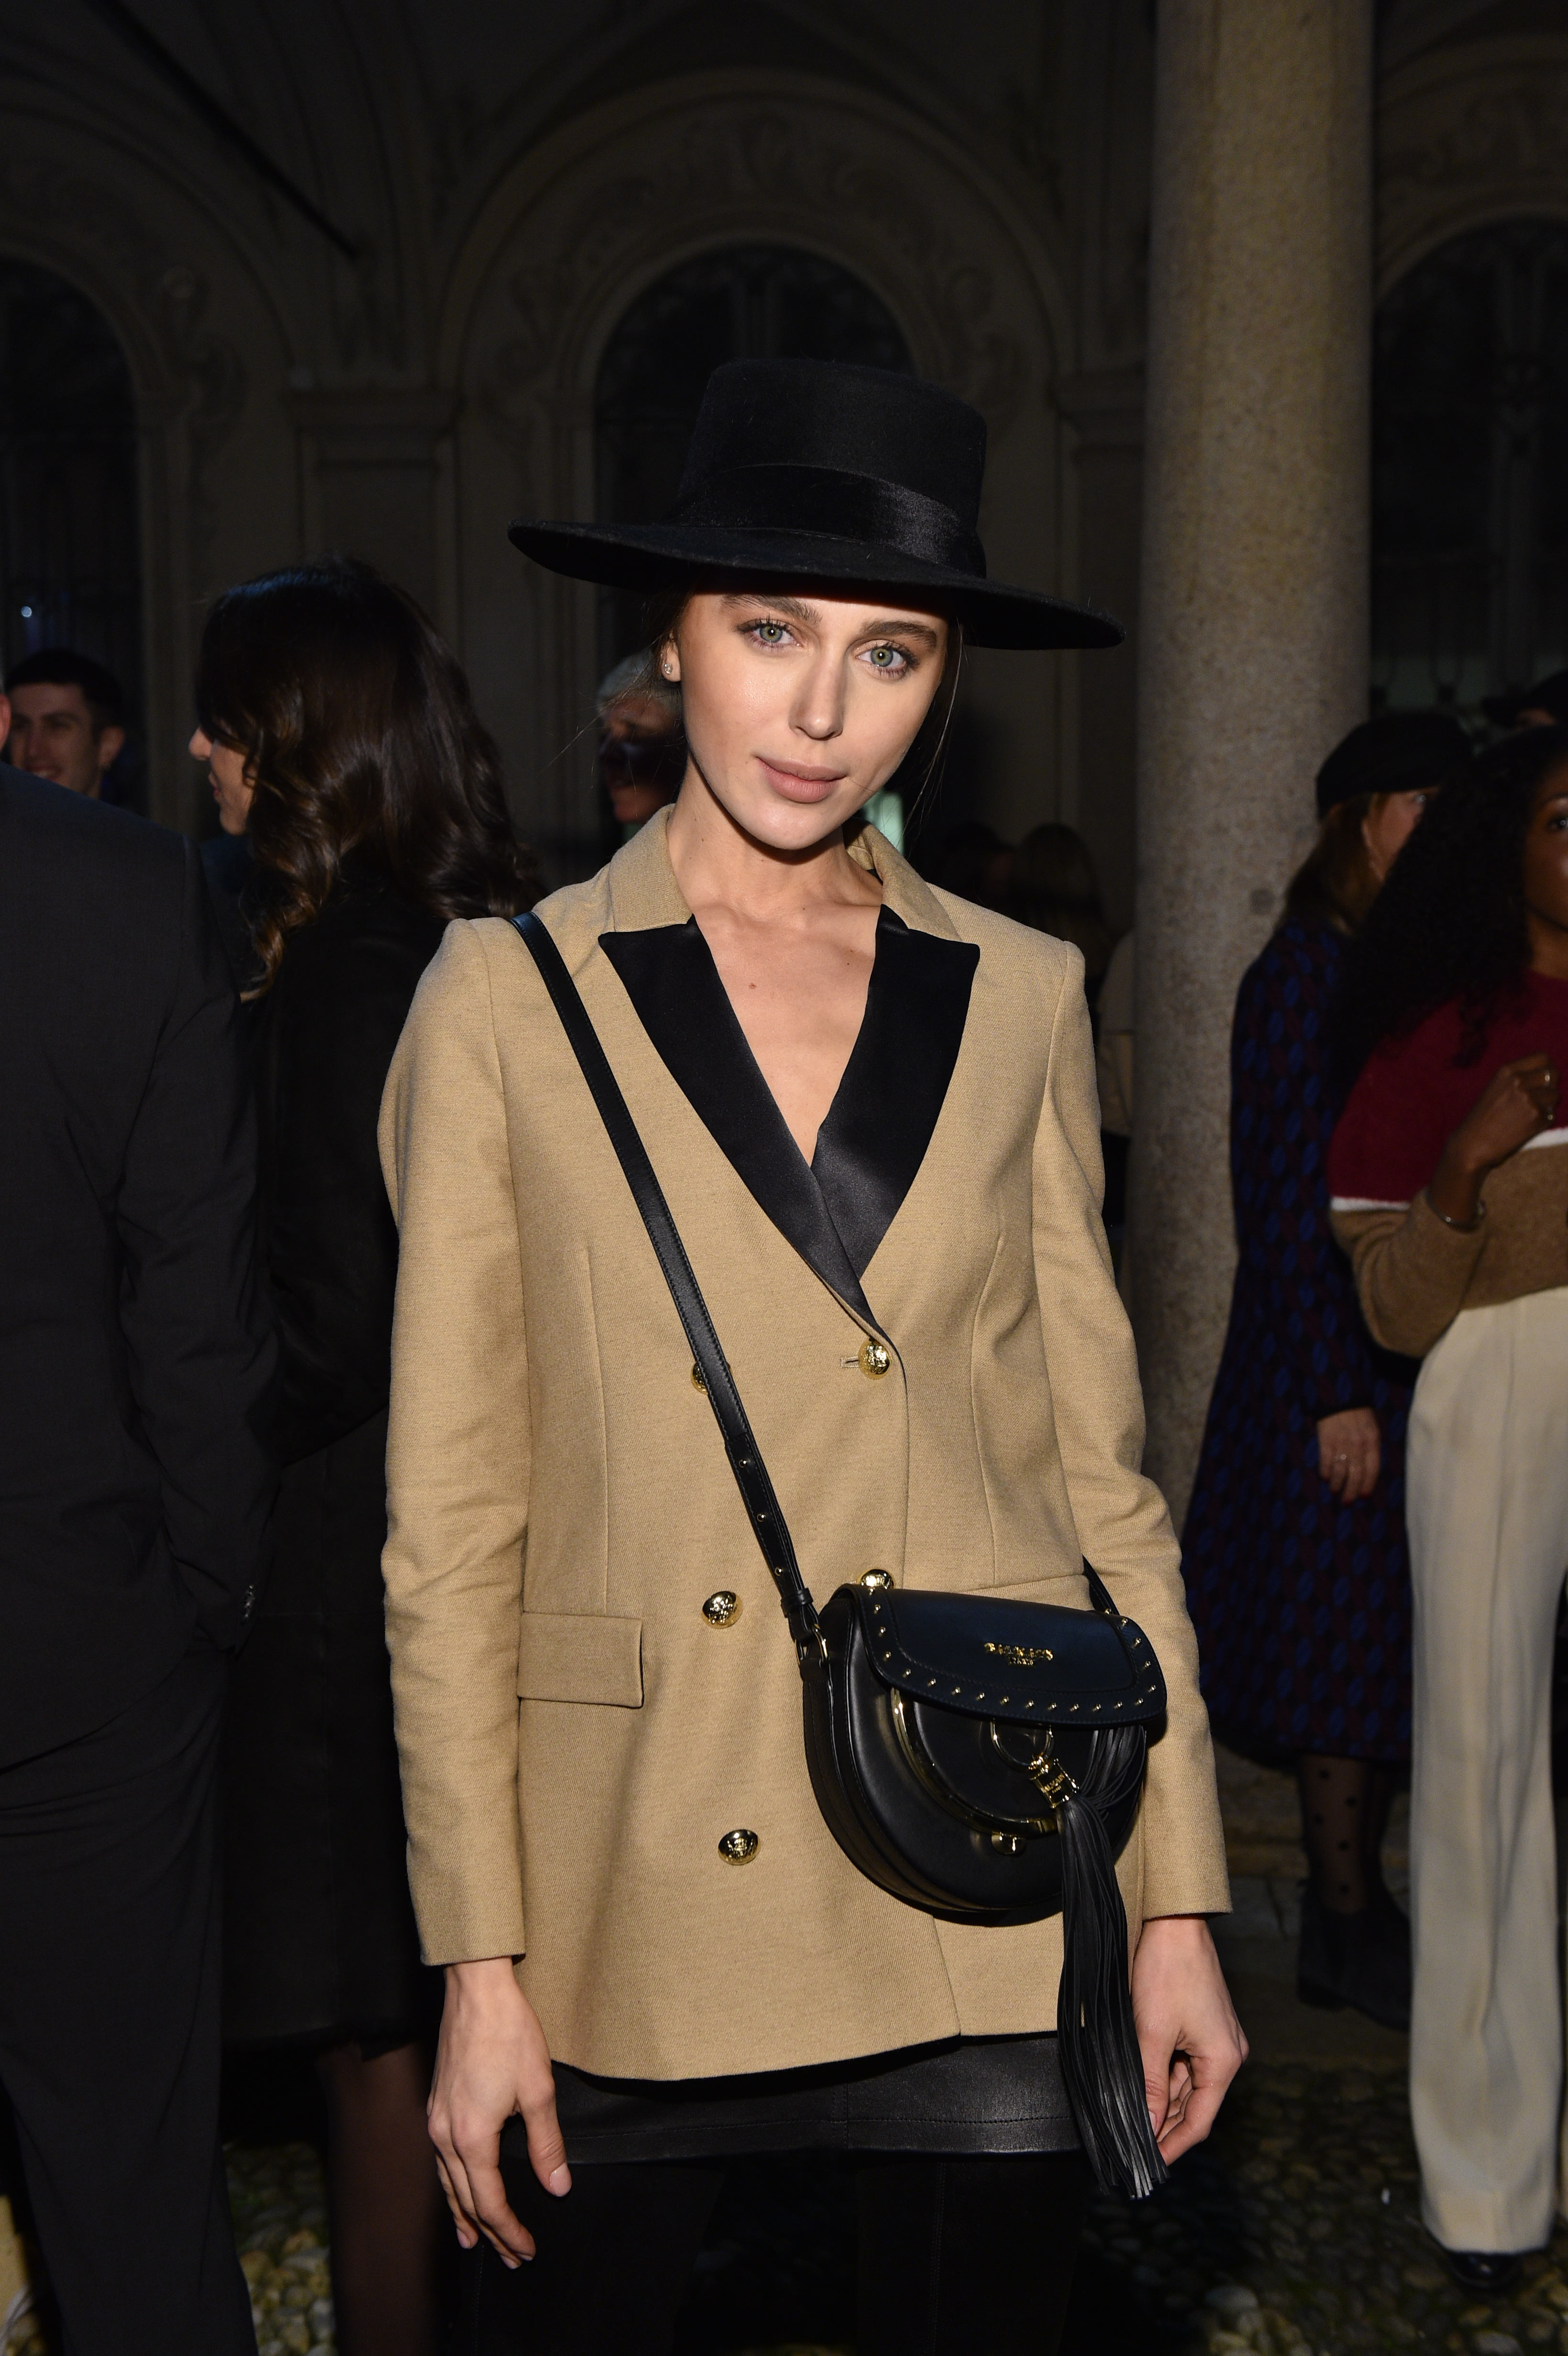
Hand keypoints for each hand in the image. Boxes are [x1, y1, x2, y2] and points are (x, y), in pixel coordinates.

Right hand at [428, 1958, 568, 2266]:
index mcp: (471, 2137)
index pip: (489, 2203)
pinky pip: (441, 2161)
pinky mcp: (435, 2105)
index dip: (509, 2231)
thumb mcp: (538, 2090)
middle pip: (465, 2200)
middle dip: (488, 2233)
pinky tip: (459, 2188)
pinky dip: (453, 2185)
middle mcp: (445, 2135)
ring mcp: (435, 2120)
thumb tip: (557, 2187)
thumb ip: (547, 2145)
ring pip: (447, 2183)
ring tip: (474, 2239)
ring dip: (464, 2214)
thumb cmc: (508, 2033)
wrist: (476, 1991)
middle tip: (509, 2257)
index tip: (526, 2250)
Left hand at [1130, 1914, 1246, 2162]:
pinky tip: (1138, 2084)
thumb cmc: (1167, 1971)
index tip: (1149, 2165)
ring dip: (1159, 2100)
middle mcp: (1226, 2053)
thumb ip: (1149, 2084)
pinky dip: (1161, 2075)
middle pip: (1192, 2104)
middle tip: (1131, 2147)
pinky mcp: (1202, 2025)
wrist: (1174, 1921)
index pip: (1200, 2121)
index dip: (1173, 2145)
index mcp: (1224, 2060)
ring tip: (1129, 2119)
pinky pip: (1182, 2062)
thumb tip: (1145, 2127)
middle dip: (1162, 2125)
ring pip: (1184, 2083)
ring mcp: (1215, 2038)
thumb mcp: (1152, 2033)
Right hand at [1316, 1407, 1379, 1502]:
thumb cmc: (1358, 1413)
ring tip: (1334, 1491)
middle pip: (1356, 1475)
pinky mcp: (1326, 1440)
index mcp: (1372, 1441)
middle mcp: (1358, 1444)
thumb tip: (1366, 1471)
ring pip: (1340, 1471)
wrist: (1340, 1395)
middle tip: (1347, 1502)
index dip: (1368, 1485)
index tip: (1363, 1496)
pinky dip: (1325, 1472)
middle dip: (1351, 1491)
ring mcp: (1341, 1443)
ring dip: (1336, 1484)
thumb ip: (1370, 1447)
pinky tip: (1324, 1477)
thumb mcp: (1372, 1428)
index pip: (1372, 1469)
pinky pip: (1326, 1462)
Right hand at [1428, 1053, 1558, 1227]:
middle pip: (1553, 1074)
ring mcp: (1529, 1098)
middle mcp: (1519, 1081)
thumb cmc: (1482, 1118)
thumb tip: (1547, 1075)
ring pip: (1555, 1095)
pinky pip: (1551, 1114)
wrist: (1472, 1144)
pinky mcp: (1536, 1117)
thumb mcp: (1496, 1087)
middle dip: (1550, 1085)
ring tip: (1530, 1113)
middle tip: (1541, 1097)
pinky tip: (1526, 1126)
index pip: (1542, 1058)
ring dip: (1548, 1104)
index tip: (1544, 1078)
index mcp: (1507, 1070)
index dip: (1547, 1067)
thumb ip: (1518, 1078)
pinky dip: (1543, 1120)